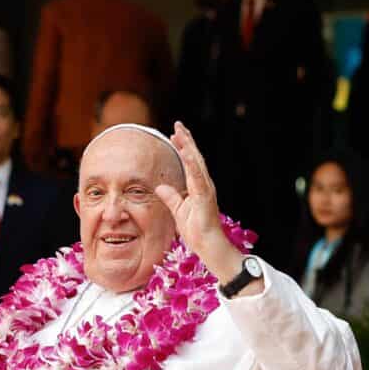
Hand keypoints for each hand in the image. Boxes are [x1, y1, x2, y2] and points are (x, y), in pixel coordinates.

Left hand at [154, 122, 251, 287]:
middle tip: (178, 124)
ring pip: (196, 163)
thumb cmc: (196, 230)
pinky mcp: (205, 196)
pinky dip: (191, 163)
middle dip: (186, 140)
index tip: (175, 134)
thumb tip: (160, 186)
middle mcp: (204, 184)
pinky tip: (185, 152)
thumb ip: (171, 197)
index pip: (190, 162)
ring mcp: (206, 189)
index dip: (183, 147)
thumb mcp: (178, 210)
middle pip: (194, 158)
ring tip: (180, 133)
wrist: (208, 245)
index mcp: (198, 186)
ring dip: (188, 147)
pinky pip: (197, 176)